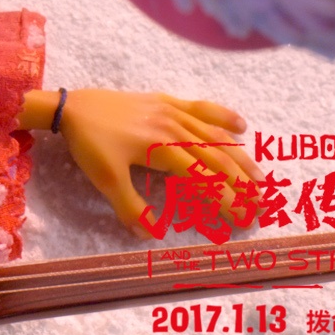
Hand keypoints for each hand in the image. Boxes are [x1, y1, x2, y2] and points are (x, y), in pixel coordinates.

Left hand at [23, 89, 262, 237]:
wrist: (72, 108)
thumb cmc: (88, 144)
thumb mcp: (105, 179)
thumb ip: (130, 206)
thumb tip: (150, 233)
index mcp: (162, 150)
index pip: (204, 179)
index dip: (227, 199)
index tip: (245, 217)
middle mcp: (174, 129)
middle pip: (216, 159)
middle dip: (241, 184)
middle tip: (262, 204)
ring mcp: (171, 112)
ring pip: (214, 136)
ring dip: (240, 156)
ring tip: (261, 177)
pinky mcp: (165, 100)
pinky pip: (200, 107)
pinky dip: (222, 115)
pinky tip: (242, 127)